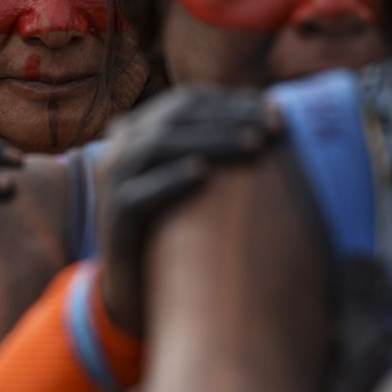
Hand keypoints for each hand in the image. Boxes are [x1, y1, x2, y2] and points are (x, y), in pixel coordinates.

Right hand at [93, 86, 281, 336]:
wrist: (137, 289)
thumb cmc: (178, 227)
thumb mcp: (194, 179)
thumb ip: (215, 148)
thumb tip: (274, 120)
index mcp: (139, 131)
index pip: (188, 102)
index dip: (233, 102)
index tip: (278, 111)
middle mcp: (121, 149)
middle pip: (176, 117)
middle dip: (229, 118)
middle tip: (274, 127)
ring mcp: (113, 183)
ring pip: (159, 146)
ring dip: (210, 141)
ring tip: (254, 145)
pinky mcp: (114, 219)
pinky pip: (138, 194)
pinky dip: (170, 180)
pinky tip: (203, 175)